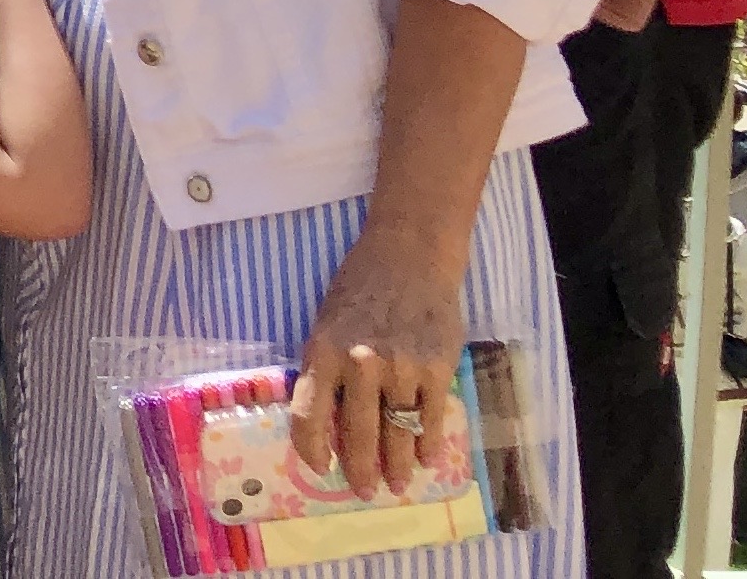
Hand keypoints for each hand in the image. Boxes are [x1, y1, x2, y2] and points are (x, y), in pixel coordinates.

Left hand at [290, 224, 468, 497]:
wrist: (408, 255)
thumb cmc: (359, 288)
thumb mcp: (325, 323)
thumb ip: (326, 369)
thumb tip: (327, 421)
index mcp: (322, 351)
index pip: (308, 416)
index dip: (311, 449)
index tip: (320, 467)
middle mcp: (360, 364)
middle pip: (358, 434)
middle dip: (360, 469)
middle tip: (363, 490)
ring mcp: (402, 367)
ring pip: (398, 432)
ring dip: (398, 465)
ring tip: (397, 483)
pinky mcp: (438, 367)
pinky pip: (432, 417)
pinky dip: (430, 443)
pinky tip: (428, 459)